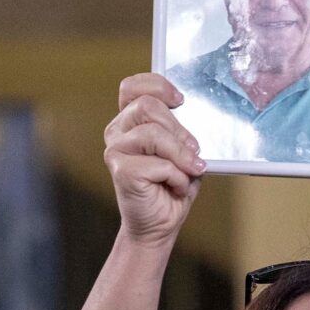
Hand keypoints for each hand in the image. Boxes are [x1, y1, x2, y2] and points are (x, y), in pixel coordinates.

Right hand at [105, 74, 204, 248]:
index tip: (180, 100)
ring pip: (153, 134)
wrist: (161, 223)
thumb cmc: (172, 185)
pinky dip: (176, 176)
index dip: (157, 86)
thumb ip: (183, 132)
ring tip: (189, 171)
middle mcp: (117, 131)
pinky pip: (158, 164)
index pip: (133, 87)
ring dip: (180, 155)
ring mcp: (115, 151)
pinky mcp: (120, 171)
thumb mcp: (183, 151)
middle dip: (178, 130)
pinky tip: (175, 186)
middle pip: (148, 107)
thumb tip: (194, 121)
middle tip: (194, 151)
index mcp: (130, 120)